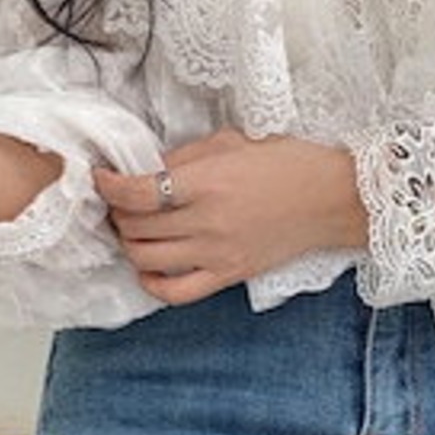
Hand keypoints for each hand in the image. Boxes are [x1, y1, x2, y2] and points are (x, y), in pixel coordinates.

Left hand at [93, 126, 368, 305]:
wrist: (332, 197)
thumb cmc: (287, 162)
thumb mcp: (232, 141)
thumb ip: (186, 157)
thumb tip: (148, 170)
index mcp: (207, 182)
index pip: (137, 193)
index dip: (109, 185)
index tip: (102, 177)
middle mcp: (207, 222)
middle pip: (135, 227)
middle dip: (117, 213)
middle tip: (121, 201)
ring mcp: (216, 253)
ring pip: (146, 259)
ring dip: (130, 243)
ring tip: (134, 229)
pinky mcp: (228, 275)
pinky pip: (175, 292)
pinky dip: (151, 282)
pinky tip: (149, 266)